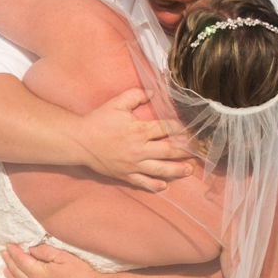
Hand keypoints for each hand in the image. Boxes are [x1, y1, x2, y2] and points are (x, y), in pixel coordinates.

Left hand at [2, 243, 109, 277]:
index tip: (8, 245)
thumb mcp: (64, 257)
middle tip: (4, 254)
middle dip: (10, 262)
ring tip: (5, 270)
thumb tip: (31, 250)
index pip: (21, 260)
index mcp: (38, 275)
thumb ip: (45, 252)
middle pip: (18, 273)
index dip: (14, 252)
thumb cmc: (82, 274)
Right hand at [68, 89, 193, 192]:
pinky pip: (143, 182)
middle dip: (185, 151)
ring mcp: (133, 164)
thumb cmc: (98, 120)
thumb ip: (137, 95)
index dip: (179, 128)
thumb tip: (154, 92)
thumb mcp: (117, 103)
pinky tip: (165, 185)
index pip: (166, 129)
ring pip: (160, 169)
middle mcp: (139, 149)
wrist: (80, 141)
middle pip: (168, 151)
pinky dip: (155, 185)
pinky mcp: (125, 175)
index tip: (189, 129)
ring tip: (189, 170)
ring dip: (176, 170)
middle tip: (198, 152)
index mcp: (139, 130)